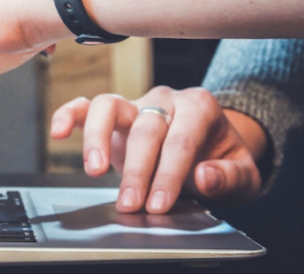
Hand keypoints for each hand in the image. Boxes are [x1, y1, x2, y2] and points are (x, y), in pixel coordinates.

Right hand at [50, 86, 266, 212]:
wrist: (213, 148)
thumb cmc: (223, 160)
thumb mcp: (244, 174)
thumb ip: (229, 176)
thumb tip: (204, 175)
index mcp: (199, 106)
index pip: (181, 139)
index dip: (169, 173)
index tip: (160, 203)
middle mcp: (165, 99)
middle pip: (145, 128)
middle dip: (137, 169)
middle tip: (131, 203)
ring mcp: (136, 104)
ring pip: (109, 106)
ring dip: (97, 138)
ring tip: (94, 170)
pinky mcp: (114, 114)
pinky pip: (86, 106)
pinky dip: (69, 115)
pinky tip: (58, 133)